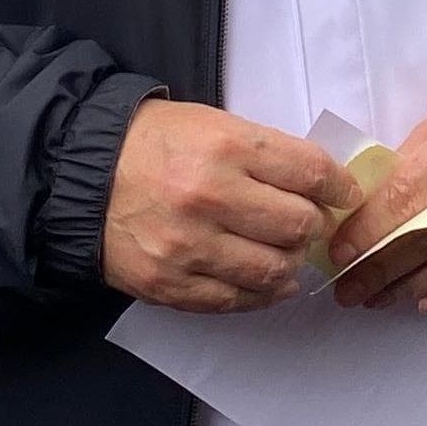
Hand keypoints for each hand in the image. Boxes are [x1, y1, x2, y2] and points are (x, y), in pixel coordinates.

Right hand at [102, 100, 358, 314]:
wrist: (82, 174)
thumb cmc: (155, 142)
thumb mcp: (213, 124)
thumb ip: (266, 153)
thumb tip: (323, 184)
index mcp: (227, 147)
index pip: (312, 173)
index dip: (340, 187)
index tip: (345, 194)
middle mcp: (211, 197)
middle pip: (301, 226)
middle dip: (314, 226)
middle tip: (308, 223)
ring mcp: (191, 247)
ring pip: (276, 271)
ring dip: (290, 264)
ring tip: (284, 252)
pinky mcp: (173, 285)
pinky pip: (239, 301)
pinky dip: (261, 292)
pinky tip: (262, 278)